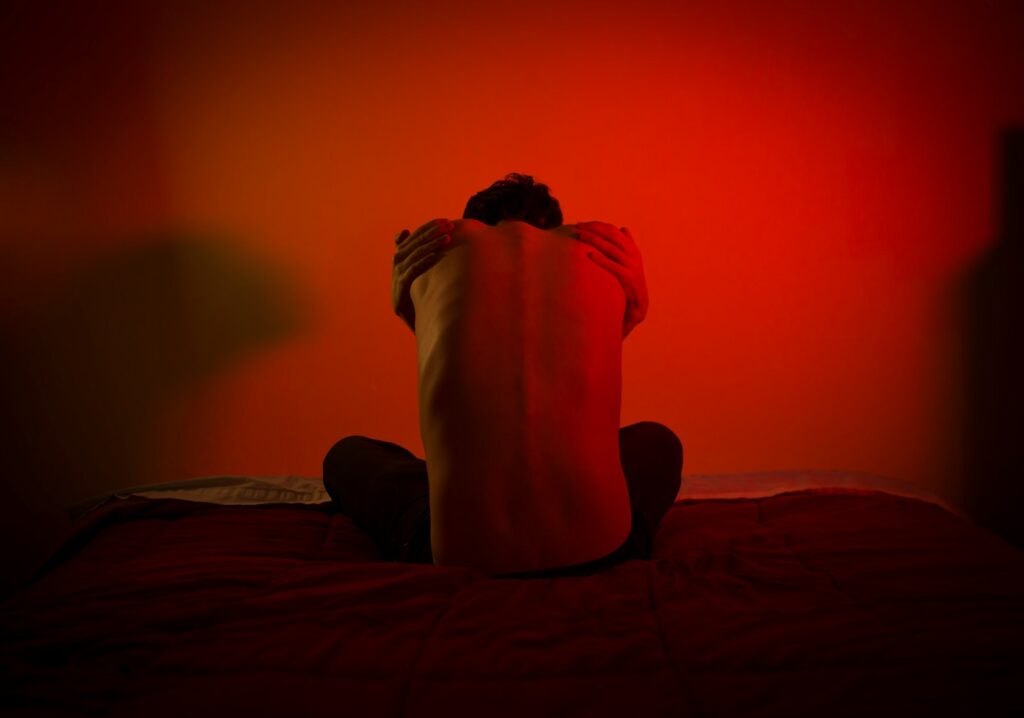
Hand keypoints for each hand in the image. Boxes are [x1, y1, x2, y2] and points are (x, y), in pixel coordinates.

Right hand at [392, 218, 455, 331]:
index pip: (414, 236)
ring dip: (432, 245)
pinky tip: (435, 256)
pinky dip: (423, 262)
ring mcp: (397, 275)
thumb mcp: (412, 270)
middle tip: (449, 225)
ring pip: (415, 254)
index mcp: (400, 256)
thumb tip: (403, 231)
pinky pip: (412, 271)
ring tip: (447, 238)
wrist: (407, 317)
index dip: (429, 227)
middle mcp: (396, 263)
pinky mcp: (400, 288)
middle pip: (415, 242)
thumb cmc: (412, 292)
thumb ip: (410, 252)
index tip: (445, 220)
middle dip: (433, 232)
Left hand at [572, 221, 648, 338]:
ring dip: (594, 240)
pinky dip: (602, 260)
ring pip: (611, 248)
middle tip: (577, 227)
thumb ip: (627, 244)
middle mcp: (632, 254)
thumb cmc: (630, 281)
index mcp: (631, 248)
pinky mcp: (629, 278)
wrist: (639, 303)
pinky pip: (613, 267)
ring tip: (580, 236)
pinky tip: (590, 255)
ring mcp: (631, 265)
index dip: (597, 225)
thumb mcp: (630, 261)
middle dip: (593, 229)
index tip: (581, 224)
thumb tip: (624, 228)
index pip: (612, 230)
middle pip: (611, 235)